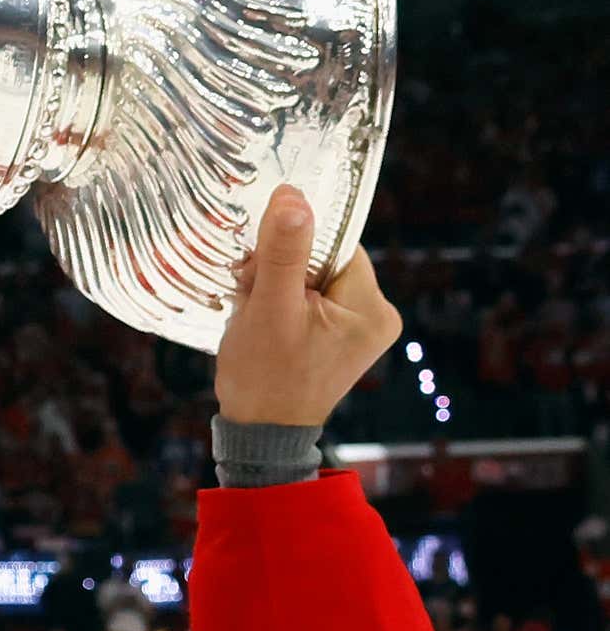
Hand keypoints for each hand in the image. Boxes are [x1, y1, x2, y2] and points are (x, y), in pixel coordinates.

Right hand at [213, 186, 401, 429]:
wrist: (260, 434)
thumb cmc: (265, 380)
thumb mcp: (269, 309)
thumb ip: (283, 252)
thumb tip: (293, 196)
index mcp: (371, 306)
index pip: (335, 241)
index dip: (293, 247)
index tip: (262, 270)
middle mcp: (376, 314)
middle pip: (323, 257)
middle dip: (281, 270)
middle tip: (254, 297)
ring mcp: (359, 327)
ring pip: (312, 276)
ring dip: (277, 286)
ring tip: (258, 315)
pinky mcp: (340, 336)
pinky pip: (310, 298)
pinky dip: (282, 302)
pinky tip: (267, 323)